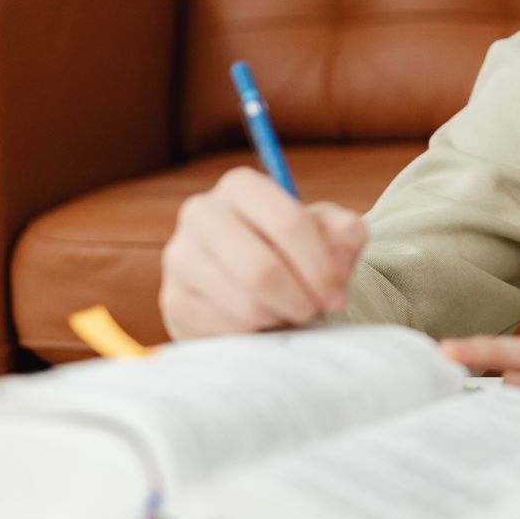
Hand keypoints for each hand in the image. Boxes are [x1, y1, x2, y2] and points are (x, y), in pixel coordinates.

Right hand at [159, 166, 367, 339]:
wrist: (254, 280)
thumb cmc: (297, 249)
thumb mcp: (330, 232)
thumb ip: (346, 234)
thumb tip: (336, 258)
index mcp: (242, 186)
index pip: (289, 224)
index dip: (321, 266)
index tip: (337, 293)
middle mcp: (202, 213)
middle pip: (262, 269)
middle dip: (300, 298)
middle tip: (315, 308)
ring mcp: (180, 256)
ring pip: (244, 303)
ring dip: (280, 315)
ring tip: (290, 310)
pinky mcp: (173, 298)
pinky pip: (225, 328)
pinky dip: (256, 332)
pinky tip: (263, 320)